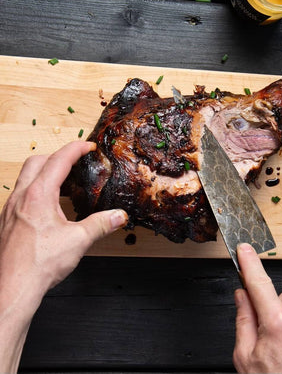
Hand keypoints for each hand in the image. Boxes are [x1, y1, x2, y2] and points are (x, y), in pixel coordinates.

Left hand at [0, 141, 126, 371]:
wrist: (13, 286)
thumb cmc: (39, 264)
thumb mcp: (79, 240)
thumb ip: (101, 224)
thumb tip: (119, 215)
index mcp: (38, 195)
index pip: (58, 161)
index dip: (75, 149)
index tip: (88, 146)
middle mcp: (21, 197)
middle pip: (37, 161)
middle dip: (58, 156)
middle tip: (76, 160)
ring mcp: (10, 209)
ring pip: (26, 177)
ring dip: (46, 172)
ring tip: (65, 182)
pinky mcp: (7, 221)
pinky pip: (22, 194)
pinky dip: (37, 189)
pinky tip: (50, 206)